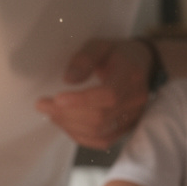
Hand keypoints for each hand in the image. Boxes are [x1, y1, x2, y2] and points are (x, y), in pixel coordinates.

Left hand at [35, 38, 153, 149]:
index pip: (108, 95)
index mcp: (130, 75)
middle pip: (100, 117)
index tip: (56, 99)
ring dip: (70, 126)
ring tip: (52, 113)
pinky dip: (80, 136)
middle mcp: (135, 100)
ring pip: (99, 132)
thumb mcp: (100, 44)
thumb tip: (68, 80)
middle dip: (67, 114)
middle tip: (43, 105)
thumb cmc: (118, 53)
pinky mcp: (127, 128)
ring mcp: (133, 117)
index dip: (81, 100)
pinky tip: (66, 124)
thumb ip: (85, 58)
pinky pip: (103, 141)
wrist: (143, 66)